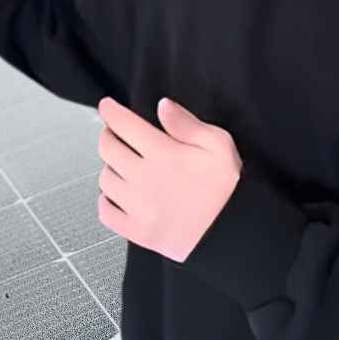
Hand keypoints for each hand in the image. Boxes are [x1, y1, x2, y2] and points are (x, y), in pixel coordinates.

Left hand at [96, 96, 242, 263]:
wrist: (233, 234)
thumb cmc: (228, 188)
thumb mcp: (219, 146)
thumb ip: (187, 124)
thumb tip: (162, 106)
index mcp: (164, 154)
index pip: (124, 125)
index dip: (110, 111)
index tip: (107, 106)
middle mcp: (144, 178)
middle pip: (108, 149)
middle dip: (108, 135)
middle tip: (115, 133)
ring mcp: (138, 207)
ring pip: (105, 179)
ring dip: (110, 167)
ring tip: (122, 165)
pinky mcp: (137, 232)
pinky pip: (105, 212)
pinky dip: (106, 200)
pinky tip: (118, 194)